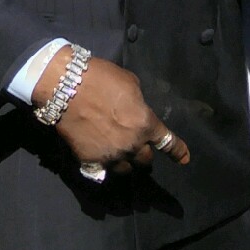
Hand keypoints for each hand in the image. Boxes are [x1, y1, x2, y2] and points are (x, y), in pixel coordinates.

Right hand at [35, 51, 188, 174]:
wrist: (65, 87)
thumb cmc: (100, 78)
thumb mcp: (130, 84)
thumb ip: (138, 103)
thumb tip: (136, 111)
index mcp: (146, 124)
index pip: (168, 143)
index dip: (178, 152)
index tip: (184, 159)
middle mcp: (132, 144)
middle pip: (146, 160)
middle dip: (144, 153)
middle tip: (137, 146)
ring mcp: (111, 155)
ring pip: (126, 170)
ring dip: (125, 161)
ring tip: (118, 153)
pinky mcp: (91, 161)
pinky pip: (102, 171)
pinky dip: (103, 165)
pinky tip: (100, 159)